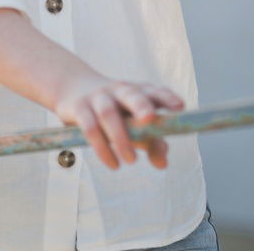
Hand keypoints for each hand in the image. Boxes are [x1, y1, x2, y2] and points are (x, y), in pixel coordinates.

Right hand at [53, 70, 184, 170]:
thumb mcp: (134, 122)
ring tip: (132, 161)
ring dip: (120, 136)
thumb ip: (152, 140)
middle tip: (150, 118)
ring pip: (108, 112)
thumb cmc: (115, 109)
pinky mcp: (79, 108)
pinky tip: (114, 164)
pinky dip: (102, 147)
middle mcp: (119, 90)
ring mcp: (98, 97)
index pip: (154, 91)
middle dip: (140, 104)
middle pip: (131, 94)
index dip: (167, 97)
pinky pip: (90, 127)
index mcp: (137, 90)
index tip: (180, 107)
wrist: (74, 88)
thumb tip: (163, 163)